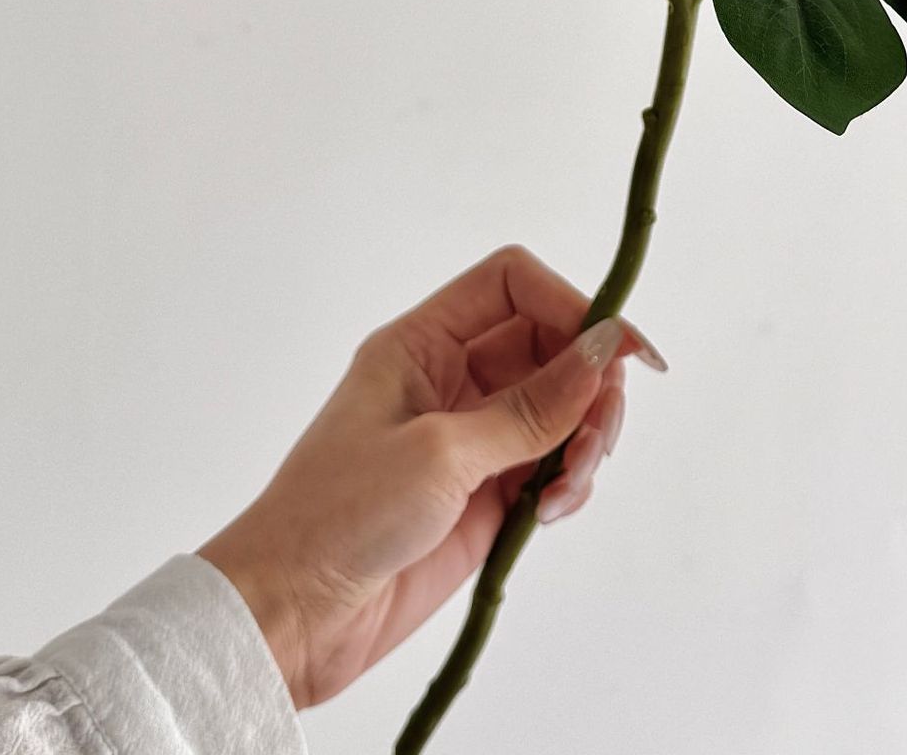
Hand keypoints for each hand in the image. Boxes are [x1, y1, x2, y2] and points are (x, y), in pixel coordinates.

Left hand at [198, 244, 662, 706]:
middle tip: (602, 432)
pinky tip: (550, 514)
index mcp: (422, 344)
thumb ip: (531, 406)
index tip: (617, 349)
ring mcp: (473, 440)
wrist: (289, 620)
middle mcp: (451, 380)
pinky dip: (570, 484)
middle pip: (550, 347)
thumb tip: (603, 349)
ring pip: (561, 410)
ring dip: (586, 440)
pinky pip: (552, 468)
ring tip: (569, 487)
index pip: (511, 286)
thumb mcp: (439, 453)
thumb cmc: (338, 517)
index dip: (569, 303)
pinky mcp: (486, 497)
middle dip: (590, 382)